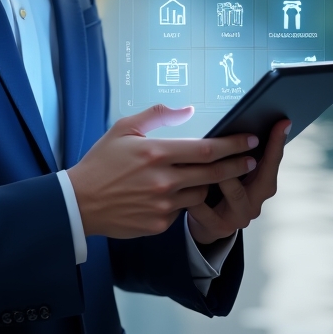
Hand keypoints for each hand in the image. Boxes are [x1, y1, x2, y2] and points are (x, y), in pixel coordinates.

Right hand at [66, 105, 260, 238]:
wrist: (80, 201)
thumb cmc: (102, 161)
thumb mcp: (124, 128)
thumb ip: (158, 116)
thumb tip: (188, 110)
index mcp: (156, 153)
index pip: (206, 149)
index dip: (232, 144)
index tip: (249, 139)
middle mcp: (163, 180)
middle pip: (213, 173)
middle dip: (237, 165)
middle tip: (252, 159)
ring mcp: (163, 205)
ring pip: (201, 193)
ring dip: (211, 184)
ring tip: (215, 175)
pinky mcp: (159, 223)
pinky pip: (183, 210)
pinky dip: (185, 199)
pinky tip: (179, 192)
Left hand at [185, 119, 290, 245]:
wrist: (205, 225)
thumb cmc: (219, 191)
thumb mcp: (234, 174)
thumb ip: (238, 156)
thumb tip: (239, 126)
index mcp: (261, 186)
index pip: (272, 162)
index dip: (278, 142)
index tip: (283, 122)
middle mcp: (255, 203)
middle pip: (263, 179)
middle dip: (256, 156)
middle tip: (250, 139)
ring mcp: (238, 217)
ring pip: (236, 192)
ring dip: (226, 175)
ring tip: (213, 160)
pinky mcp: (218, 226)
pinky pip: (205, 208)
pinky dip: (197, 194)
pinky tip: (186, 183)